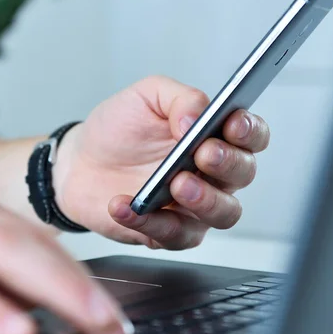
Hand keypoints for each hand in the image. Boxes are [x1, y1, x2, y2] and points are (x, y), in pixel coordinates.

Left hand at [54, 76, 269, 249]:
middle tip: (201, 155)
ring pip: (224, 213)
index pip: (252, 135)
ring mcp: (194, 206)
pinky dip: (149, 222)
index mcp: (214, 136)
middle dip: (227, 164)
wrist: (80, 163)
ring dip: (204, 200)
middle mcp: (212, 174)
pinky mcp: (167, 232)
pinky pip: (172, 235)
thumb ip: (179, 99)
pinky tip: (126, 205)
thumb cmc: (118, 129)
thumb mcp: (146, 97)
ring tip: (175, 184)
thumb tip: (197, 119)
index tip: (231, 124)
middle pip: (244, 174)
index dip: (250, 131)